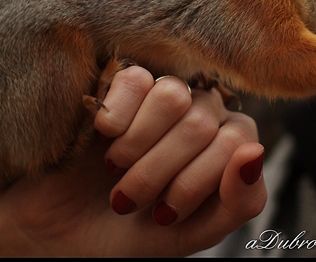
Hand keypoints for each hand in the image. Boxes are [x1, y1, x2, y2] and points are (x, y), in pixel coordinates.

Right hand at [0, 65, 265, 255]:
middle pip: (202, 122)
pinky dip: (117, 119)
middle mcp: (201, 111)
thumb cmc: (134, 234)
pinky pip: (135, 80)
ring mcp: (161, 94)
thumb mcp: (195, 233)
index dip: (197, 182)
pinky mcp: (119, 83)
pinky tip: (102, 138)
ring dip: (138, 147)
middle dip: (160, 174)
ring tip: (115, 171)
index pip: (238, 140)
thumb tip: (254, 153)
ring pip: (173, 96)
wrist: (61, 235)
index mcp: (227, 143)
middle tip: (128, 200)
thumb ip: (239, 201)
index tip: (164, 214)